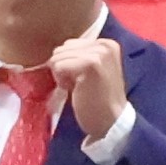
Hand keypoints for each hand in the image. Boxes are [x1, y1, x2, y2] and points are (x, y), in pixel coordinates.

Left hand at [48, 25, 126, 140]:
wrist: (110, 121)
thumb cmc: (96, 99)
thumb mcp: (91, 69)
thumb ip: (78, 56)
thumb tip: (55, 51)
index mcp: (106, 43)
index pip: (68, 45)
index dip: (68, 64)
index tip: (83, 79)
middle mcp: (104, 45)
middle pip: (61, 49)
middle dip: (63, 68)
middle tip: (80, 85)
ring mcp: (99, 53)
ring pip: (58, 57)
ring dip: (62, 75)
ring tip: (79, 87)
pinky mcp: (90, 64)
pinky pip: (59, 66)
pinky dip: (62, 81)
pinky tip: (76, 90)